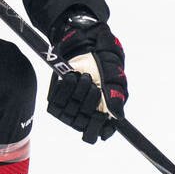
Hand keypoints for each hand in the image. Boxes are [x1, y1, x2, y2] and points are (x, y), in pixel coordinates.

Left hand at [47, 10, 126, 142]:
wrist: (83, 41)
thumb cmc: (103, 58)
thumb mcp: (114, 73)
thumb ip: (116, 94)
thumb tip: (118, 116)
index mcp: (106, 109)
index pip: (101, 132)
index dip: (98, 127)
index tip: (99, 114)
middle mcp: (88, 111)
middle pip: (85, 122)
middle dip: (89, 100)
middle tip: (93, 82)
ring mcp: (72, 107)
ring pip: (71, 114)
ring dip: (77, 92)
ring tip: (83, 76)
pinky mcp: (57, 99)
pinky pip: (56, 104)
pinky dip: (64, 88)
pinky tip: (70, 77)